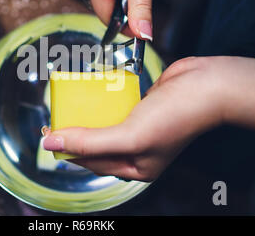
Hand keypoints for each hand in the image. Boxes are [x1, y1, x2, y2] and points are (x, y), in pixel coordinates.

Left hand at [43, 56, 254, 180]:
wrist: (207, 85)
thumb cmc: (176, 117)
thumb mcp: (130, 136)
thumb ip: (90, 142)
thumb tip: (53, 144)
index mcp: (136, 168)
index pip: (90, 162)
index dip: (66, 149)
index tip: (46, 134)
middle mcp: (137, 152)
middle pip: (94, 145)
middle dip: (74, 133)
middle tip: (53, 118)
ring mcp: (139, 129)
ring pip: (103, 126)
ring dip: (87, 117)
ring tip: (68, 106)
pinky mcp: (142, 109)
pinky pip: (114, 109)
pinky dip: (102, 103)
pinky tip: (91, 95)